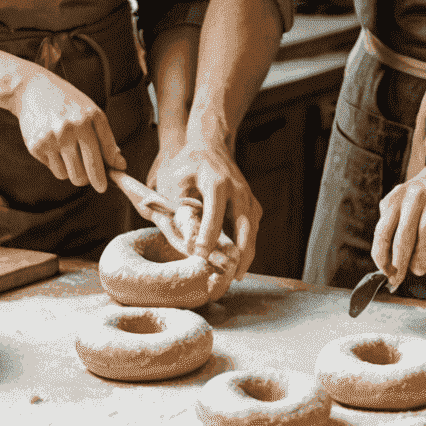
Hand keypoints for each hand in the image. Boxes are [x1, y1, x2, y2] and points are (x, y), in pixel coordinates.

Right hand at [8, 66, 122, 190]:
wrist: (33, 90)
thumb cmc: (70, 104)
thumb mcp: (92, 114)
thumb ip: (107, 139)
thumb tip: (119, 165)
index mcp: (88, 119)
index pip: (100, 155)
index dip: (103, 175)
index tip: (104, 187)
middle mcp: (69, 129)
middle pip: (83, 171)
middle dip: (90, 180)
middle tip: (93, 182)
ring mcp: (51, 138)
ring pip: (67, 174)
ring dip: (73, 172)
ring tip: (72, 156)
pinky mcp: (35, 146)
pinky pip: (53, 168)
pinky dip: (58, 164)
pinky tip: (56, 148)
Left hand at [150, 135, 261, 279]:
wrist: (212, 145)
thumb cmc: (188, 164)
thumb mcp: (174, 179)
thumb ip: (177, 206)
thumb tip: (183, 237)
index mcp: (219, 183)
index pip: (216, 213)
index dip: (209, 236)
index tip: (201, 255)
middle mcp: (239, 192)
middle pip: (245, 228)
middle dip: (238, 256)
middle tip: (226, 280)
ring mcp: (249, 199)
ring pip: (251, 233)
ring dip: (244, 257)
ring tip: (231, 279)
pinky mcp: (251, 206)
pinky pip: (250, 231)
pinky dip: (245, 249)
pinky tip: (235, 266)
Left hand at [373, 150, 425, 290]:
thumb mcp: (407, 195)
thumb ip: (396, 220)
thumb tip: (386, 260)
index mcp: (399, 196)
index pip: (382, 232)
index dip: (381, 257)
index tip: (384, 272)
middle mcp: (416, 197)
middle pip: (402, 239)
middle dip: (399, 265)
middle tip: (398, 279)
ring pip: (424, 240)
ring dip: (420, 261)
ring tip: (420, 269)